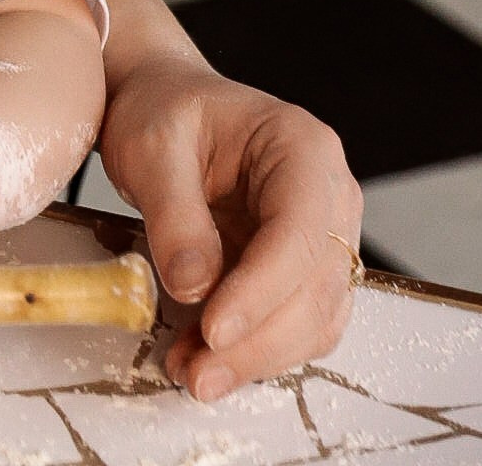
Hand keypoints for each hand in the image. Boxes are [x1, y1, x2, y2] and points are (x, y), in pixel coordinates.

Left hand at [99, 57, 363, 398]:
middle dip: (257, 341)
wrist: (164, 106)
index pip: (300, 233)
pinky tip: (201, 358)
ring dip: (256, 358)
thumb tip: (194, 287)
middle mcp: (329, 197)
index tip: (212, 330)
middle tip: (198, 374)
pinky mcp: (301, 273)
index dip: (261, 291)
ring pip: (313, 320)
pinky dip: (251, 352)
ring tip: (192, 373)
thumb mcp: (152, 145)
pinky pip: (292, 326)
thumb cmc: (163, 110)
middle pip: (316, 288)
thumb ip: (173, 213)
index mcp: (303, 149)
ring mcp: (323, 238)